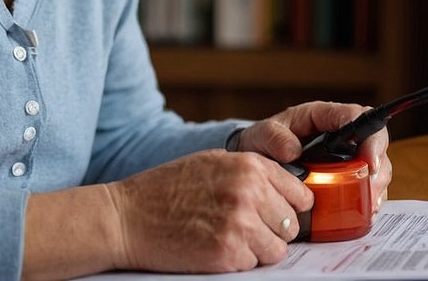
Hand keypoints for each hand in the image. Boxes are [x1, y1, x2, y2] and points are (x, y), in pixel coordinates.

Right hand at [105, 148, 312, 273]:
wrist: (127, 217)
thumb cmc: (166, 188)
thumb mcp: (212, 162)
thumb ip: (251, 172)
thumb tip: (288, 189)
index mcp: (249, 166)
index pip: (300, 194)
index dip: (289, 207)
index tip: (275, 213)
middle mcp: (249, 192)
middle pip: (291, 224)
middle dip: (272, 229)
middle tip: (244, 228)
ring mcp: (240, 224)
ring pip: (277, 250)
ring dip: (257, 249)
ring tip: (228, 237)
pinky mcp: (227, 254)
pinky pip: (253, 265)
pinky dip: (238, 262)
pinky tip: (214, 247)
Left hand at [232, 101, 392, 213]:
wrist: (256, 162)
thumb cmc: (262, 142)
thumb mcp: (262, 135)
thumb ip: (274, 137)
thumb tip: (293, 151)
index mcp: (323, 116)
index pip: (358, 116)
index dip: (370, 137)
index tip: (369, 160)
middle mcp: (341, 135)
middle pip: (375, 145)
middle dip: (378, 168)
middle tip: (372, 189)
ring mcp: (346, 157)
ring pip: (375, 169)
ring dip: (376, 188)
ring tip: (368, 206)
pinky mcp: (345, 178)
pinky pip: (365, 189)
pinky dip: (367, 202)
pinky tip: (361, 213)